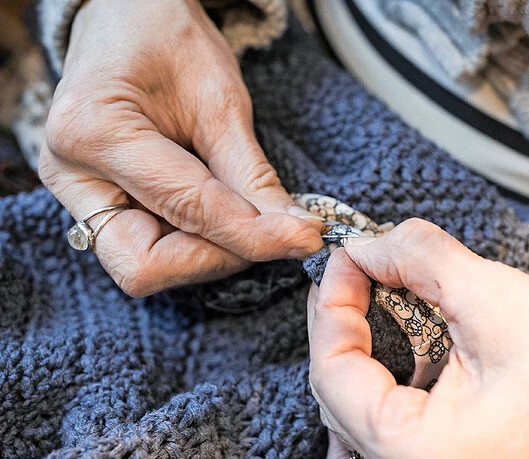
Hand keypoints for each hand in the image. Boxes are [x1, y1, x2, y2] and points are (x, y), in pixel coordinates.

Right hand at [38, 0, 322, 295]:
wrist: (129, 20)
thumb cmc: (169, 42)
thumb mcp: (222, 101)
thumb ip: (253, 176)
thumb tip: (296, 235)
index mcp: (93, 132)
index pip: (186, 210)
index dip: (252, 233)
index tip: (305, 237)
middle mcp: (71, 175)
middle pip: (144, 265)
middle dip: (216, 257)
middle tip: (271, 233)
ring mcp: (78, 195)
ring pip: (146, 266)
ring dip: (210, 253)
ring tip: (250, 215)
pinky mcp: (96, 206)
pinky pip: (149, 248)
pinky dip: (197, 243)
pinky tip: (226, 215)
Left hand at [308, 219, 528, 457]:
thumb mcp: (492, 299)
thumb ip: (419, 259)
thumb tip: (370, 245)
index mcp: (412, 449)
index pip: (335, 371)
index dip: (333, 304)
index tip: (347, 258)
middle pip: (339, 396)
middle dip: (342, 326)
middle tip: (355, 273)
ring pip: (356, 417)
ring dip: (354, 360)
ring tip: (361, 309)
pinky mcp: (439, 458)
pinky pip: (384, 432)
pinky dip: (378, 389)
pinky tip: (385, 358)